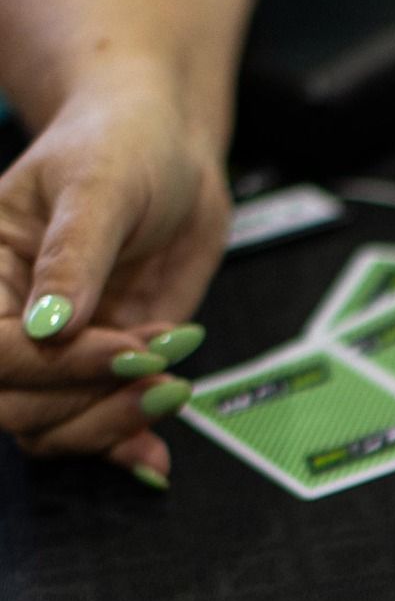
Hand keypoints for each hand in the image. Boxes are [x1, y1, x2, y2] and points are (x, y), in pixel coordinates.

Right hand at [0, 71, 230, 479]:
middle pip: (12, 404)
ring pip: (49, 428)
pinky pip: (94, 428)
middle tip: (157, 373)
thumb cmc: (123, 147)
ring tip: (172, 386)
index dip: (52, 364)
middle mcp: (8, 316)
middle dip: (86, 402)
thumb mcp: (98, 185)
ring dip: (112, 424)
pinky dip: (125, 445)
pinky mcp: (98, 370)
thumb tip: (48, 326)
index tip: (125, 350)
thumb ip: (74, 256)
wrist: (169, 154)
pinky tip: (155, 453)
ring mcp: (55, 350)